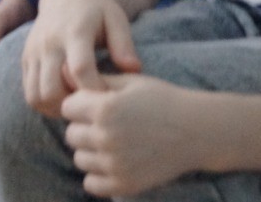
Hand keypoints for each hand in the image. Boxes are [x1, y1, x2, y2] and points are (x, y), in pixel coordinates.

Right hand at [21, 0, 140, 116]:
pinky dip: (45, 103)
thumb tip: (134, 69)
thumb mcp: (116, 19)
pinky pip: (29, 92)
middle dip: (72, 105)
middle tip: (90, 105)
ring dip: (56, 108)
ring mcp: (33, 51)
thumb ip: (124, 44)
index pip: (80, 69)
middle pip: (52, 90)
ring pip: (36, 97)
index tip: (108, 96)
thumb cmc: (98, 9)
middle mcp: (49, 42)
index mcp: (74, 31)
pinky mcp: (25, 59)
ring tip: (77, 104)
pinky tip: (64, 98)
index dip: (95, 89)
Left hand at [61, 74, 198, 197]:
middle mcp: (106, 138)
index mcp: (105, 108)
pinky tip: (116, 160)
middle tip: (108, 123)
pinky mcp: (123, 185)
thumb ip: (97, 81)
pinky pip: (91, 183)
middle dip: (85, 127)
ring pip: (79, 159)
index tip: (99, 104)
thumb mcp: (131, 82)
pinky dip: (99, 174)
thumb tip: (64, 75)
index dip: (82, 104)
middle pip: (71, 134)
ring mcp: (114, 164)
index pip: (68, 107)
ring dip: (91, 151)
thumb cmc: (162, 100)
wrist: (196, 131)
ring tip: (115, 141)